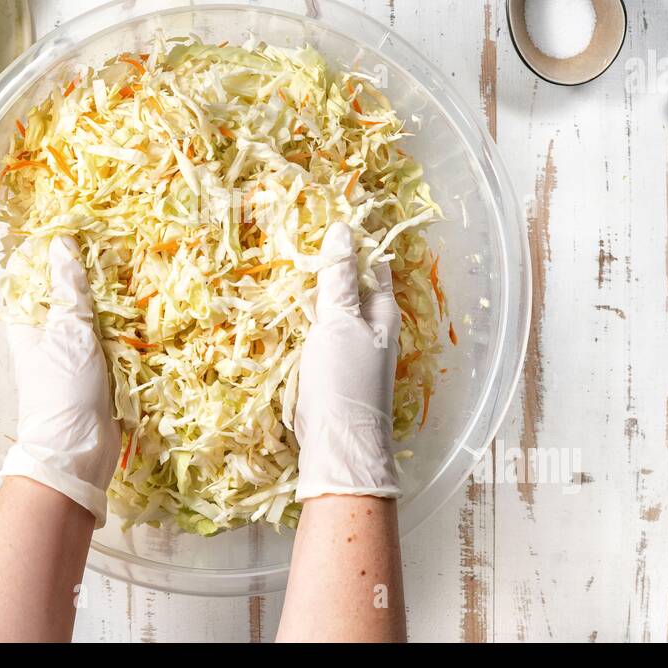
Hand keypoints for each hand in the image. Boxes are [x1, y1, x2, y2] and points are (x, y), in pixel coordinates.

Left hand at [1, 235, 118, 527]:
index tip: (72, 223)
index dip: (46, 247)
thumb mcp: (68, 333)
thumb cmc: (63, 391)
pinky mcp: (96, 368)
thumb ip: (69, 289)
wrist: (77, 452)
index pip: (29, 273)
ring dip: (108, 293)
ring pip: (89, 311)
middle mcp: (46, 332)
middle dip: (84, 266)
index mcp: (27, 321)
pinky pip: (108, 335)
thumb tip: (62, 244)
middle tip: (111, 237)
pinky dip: (122, 320)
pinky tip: (142, 303)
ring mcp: (71, 350)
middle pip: (61, 290)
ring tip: (132, 262)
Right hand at [294, 222, 400, 500]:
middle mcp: (373, 328)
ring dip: (314, 295)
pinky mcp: (334, 369)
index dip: (353, 243)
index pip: (373, 263)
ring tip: (284, 271)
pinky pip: (321, 334)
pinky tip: (285, 316)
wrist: (338, 446)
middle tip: (296, 242)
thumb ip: (339, 278)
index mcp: (383, 311)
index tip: (324, 222)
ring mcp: (354, 350)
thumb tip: (343, 231)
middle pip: (353, 286)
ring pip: (335, 311)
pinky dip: (306, 321)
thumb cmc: (343, 380)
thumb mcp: (339, 321)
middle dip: (330, 267)